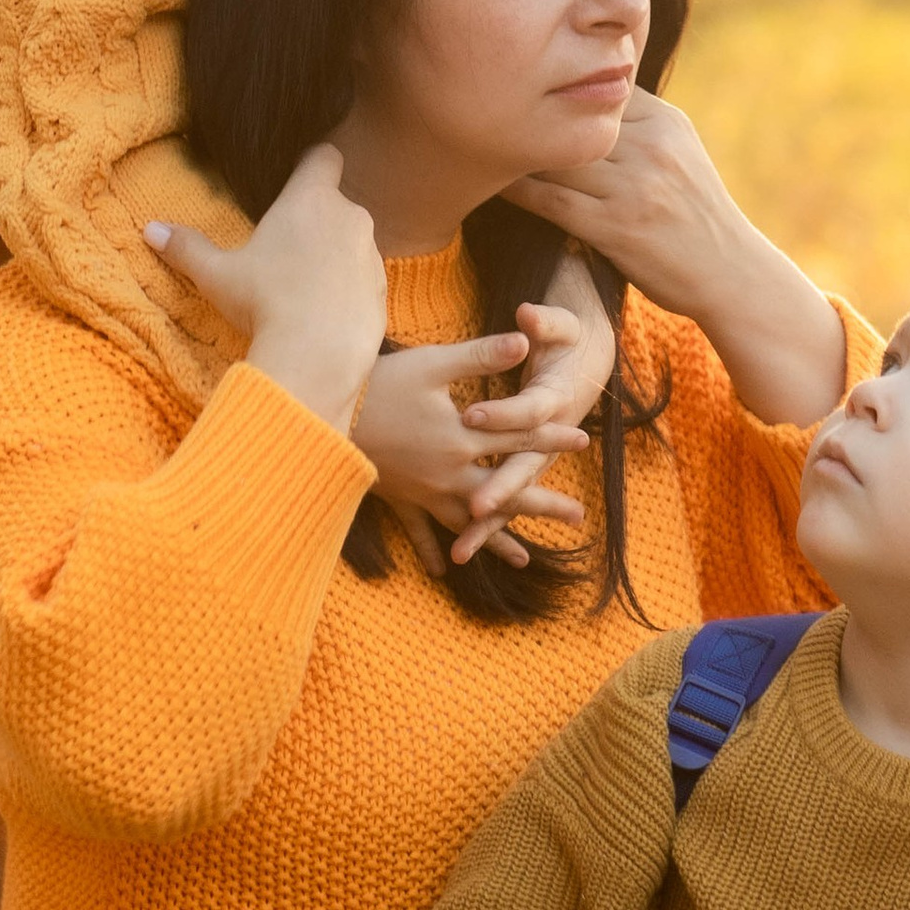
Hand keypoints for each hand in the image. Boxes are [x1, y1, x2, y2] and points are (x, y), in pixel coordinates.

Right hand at [145, 146, 385, 430]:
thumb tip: (149, 230)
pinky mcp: (385, 291)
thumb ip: (187, 248)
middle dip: (315, 220)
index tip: (293, 179)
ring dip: (333, 256)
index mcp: (311, 198)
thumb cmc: (265, 304)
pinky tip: (323, 315)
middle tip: (284, 249)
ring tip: (302, 288)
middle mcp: (349, 216)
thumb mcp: (217, 276)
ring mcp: (372, 254)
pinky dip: (349, 290)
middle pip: (335, 203)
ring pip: (352, 243)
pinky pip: (365, 280)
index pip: (324, 156)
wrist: (316, 356)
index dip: (310, 163)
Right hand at [352, 310, 594, 574]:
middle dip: (543, 504)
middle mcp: (450, 471)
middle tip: (578, 518)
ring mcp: (425, 491)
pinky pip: (420, 531)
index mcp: (462, 436)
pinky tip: (445, 570)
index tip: (584, 441)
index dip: (552, 437)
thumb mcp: (433, 364)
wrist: (324, 420)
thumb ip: (480, 355)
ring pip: (469, 520)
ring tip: (524, 558)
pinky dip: (432, 549)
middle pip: (505, 490)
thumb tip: (524, 339)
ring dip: (498, 539)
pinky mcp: (400, 498)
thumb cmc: (380, 386)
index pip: (518, 436)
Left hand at [455, 281, 618, 564]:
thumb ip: (546, 322)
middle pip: (524, 467)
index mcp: (555, 398)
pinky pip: (511, 499)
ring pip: (516, 493)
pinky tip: (461, 550)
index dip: (503, 413)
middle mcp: (552, 435)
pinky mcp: (531, 463)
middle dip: (500, 489)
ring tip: (460, 553)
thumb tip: (528, 313)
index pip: (528, 411)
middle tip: (475, 508)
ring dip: (491, 524)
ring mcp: (543, 455)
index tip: (471, 415)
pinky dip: (491, 526)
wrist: (593, 359)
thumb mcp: (563, 325)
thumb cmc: (572, 339)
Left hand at [507, 95, 844, 424]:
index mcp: (666, 122)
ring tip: (477, 138)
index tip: (514, 81)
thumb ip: (640, 127)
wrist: (731, 273)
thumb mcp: (681, 155)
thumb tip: (587, 100)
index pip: (599, 89)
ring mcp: (634, 188)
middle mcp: (651, 147)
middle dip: (529, 110)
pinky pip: (550, 199)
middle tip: (480, 102)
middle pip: (573, 117)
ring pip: (556, 156)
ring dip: (515, 149)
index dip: (556, 87)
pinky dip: (517, 190)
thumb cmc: (696, 215)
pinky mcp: (616, 227)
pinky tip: (492, 183)